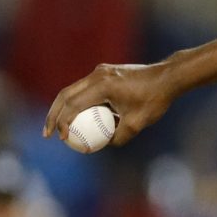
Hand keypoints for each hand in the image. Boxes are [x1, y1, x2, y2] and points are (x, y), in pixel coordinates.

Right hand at [43, 63, 175, 145]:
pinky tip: (77, 119)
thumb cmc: (155, 99)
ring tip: (56, 128)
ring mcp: (101, 71)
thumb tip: (104, 145)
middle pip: (65, 95)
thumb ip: (119, 137)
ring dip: (62, 108)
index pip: (74, 104)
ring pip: (73, 90)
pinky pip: (85, 88)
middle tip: (48, 135)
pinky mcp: (105, 72)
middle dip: (53, 115)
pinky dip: (76, 102)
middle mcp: (98, 75)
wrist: (168, 77)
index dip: (63, 123)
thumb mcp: (138, 123)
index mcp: (103, 85)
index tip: (62, 139)